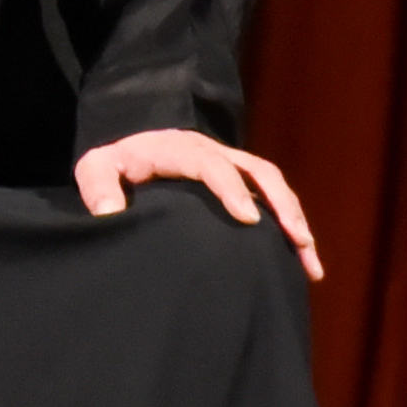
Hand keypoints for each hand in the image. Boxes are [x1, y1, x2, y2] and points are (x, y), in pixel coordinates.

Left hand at [75, 125, 322, 277]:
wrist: (133, 146)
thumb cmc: (116, 162)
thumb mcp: (96, 167)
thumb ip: (97, 186)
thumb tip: (110, 212)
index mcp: (178, 149)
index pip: (211, 164)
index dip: (232, 188)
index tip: (249, 219)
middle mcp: (213, 153)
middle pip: (257, 170)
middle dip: (281, 204)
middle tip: (298, 239)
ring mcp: (232, 166)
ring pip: (273, 186)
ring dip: (295, 218)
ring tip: (310, 258)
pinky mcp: (241, 183)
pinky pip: (274, 200)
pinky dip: (291, 226)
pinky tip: (306, 260)